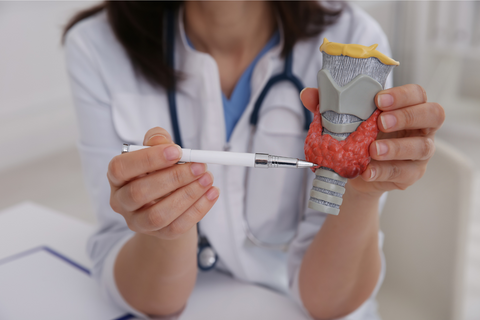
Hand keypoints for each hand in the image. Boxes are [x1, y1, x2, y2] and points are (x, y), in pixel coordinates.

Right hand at [107, 127, 219, 239]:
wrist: (168, 202)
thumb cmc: (160, 171)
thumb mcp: (158, 152)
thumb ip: (157, 141)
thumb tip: (161, 140)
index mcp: (117, 177)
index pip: (121, 168)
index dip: (148, 159)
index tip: (177, 151)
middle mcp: (121, 202)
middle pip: (139, 193)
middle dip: (174, 178)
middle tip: (199, 166)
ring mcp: (138, 222)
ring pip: (158, 215)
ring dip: (188, 195)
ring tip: (207, 179)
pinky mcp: (160, 234)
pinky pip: (178, 226)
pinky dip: (198, 209)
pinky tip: (212, 193)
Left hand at [300, 84, 444, 196]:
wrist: (353, 172)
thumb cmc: (355, 137)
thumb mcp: (342, 120)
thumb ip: (327, 106)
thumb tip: (307, 93)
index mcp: (407, 107)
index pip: (417, 94)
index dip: (402, 94)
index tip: (378, 99)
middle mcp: (420, 127)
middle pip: (433, 114)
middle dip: (407, 116)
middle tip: (381, 122)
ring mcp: (420, 152)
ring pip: (422, 146)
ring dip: (397, 147)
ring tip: (373, 150)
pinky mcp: (412, 174)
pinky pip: (405, 172)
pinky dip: (384, 171)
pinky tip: (368, 171)